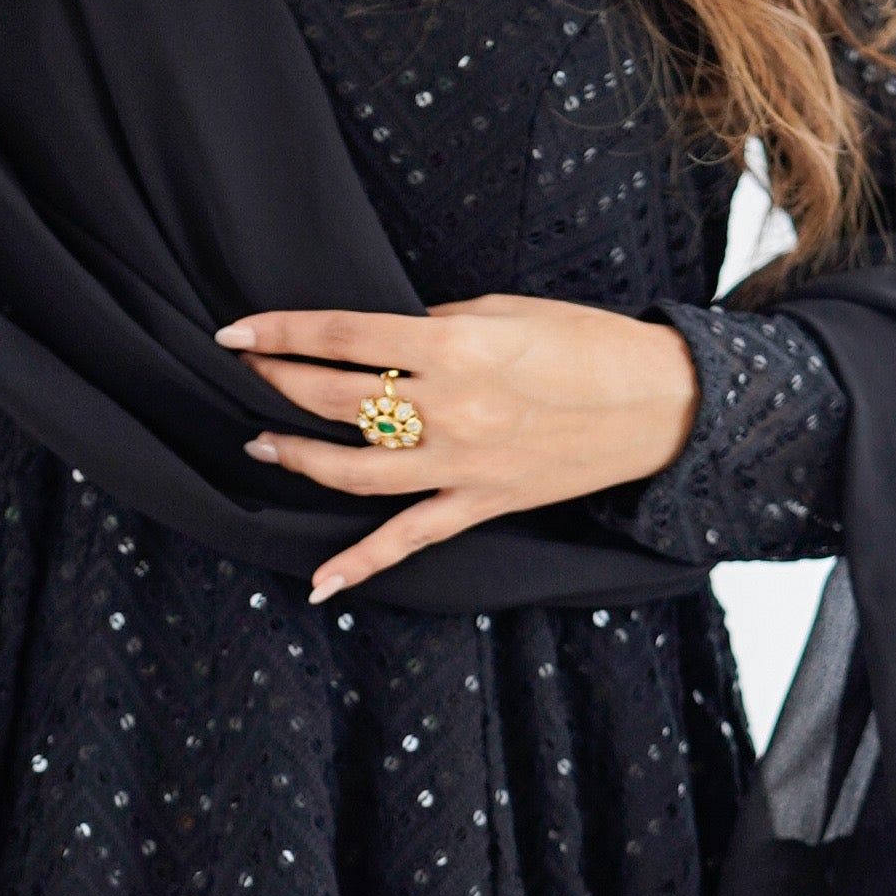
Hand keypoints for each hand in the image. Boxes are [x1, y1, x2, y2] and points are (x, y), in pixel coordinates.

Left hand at [218, 292, 702, 594]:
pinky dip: (362, 565)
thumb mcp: (504, 311)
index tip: (235, 331)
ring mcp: (463, 464)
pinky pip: (410, 540)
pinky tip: (320, 583)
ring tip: (260, 444)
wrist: (660, 403)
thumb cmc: (586, 343)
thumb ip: (434, 326)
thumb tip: (378, 342)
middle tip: (242, 374)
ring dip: (298, 459)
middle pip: (337, 402)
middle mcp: (451, 409)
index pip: (345, 337)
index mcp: (456, 347)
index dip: (281, 333)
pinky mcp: (482, 503)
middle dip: (278, 385)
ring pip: (355, 471)